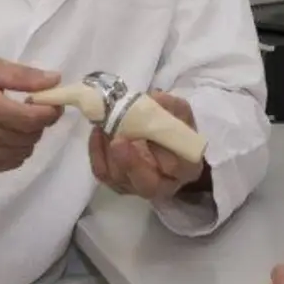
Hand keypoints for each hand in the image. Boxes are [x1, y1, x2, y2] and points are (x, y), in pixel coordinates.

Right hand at [0, 58, 63, 174]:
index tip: (52, 102)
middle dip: (39, 122)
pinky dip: (15, 150)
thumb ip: (23, 76)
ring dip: (28, 137)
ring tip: (15, 121)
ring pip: (23, 152)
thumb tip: (55, 80)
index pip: (32, 119)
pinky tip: (5, 135)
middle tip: (31, 108)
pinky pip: (10, 163)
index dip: (50, 111)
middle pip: (31, 137)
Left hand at [88, 90, 205, 200]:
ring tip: (104, 127)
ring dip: (109, 153)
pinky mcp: (116, 182)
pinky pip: (103, 172)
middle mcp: (162, 186)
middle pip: (146, 185)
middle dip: (131, 163)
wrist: (164, 149)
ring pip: (120, 179)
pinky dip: (97, 152)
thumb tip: (152, 97)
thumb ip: (171, 107)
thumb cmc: (176, 133)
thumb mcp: (181, 115)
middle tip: (119, 140)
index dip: (163, 152)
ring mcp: (136, 187)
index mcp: (186, 169)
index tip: (151, 133)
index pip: (177, 167)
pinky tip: (98, 132)